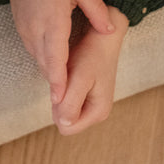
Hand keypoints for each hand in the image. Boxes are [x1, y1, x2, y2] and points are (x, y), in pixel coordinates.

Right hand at [9, 0, 113, 106]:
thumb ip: (97, 11)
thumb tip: (110, 31)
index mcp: (53, 20)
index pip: (55, 57)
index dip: (59, 80)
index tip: (61, 99)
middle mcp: (36, 30)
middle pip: (46, 65)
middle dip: (56, 85)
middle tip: (65, 106)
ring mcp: (26, 30)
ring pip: (39, 60)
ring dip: (51, 73)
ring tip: (63, 91)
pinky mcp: (20, 29)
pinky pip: (34, 51)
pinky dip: (44, 62)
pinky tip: (54, 66)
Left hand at [54, 7, 127, 134]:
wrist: (104, 35)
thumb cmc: (93, 54)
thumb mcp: (80, 78)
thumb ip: (71, 103)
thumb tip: (62, 125)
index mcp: (98, 113)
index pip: (66, 128)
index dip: (58, 108)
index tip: (66, 86)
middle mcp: (96, 112)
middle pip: (64, 119)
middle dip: (60, 100)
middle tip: (68, 77)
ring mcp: (92, 103)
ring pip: (64, 108)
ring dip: (62, 91)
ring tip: (71, 73)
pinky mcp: (86, 93)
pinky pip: (66, 97)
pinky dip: (64, 86)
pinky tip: (71, 72)